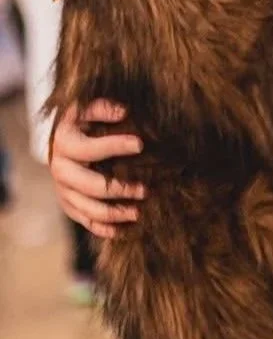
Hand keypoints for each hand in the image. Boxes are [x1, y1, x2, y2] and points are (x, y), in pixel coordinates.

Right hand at [49, 101, 145, 238]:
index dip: (115, 146)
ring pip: (88, 209)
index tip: (140, 144)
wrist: (62, 138)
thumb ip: (102, 107)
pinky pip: (84, 221)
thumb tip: (123, 112)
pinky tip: (123, 230)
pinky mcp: (68, 204)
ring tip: (139, 212)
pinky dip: (103, 228)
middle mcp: (60, 170)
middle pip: (90, 186)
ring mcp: (63, 190)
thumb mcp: (86, 108)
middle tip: (146, 190)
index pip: (90, 149)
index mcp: (64, 143)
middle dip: (119, 189)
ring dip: (115, 213)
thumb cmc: (81, 120)